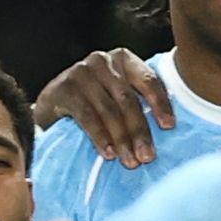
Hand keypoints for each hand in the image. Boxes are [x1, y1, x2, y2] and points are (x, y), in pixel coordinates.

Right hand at [37, 47, 172, 167]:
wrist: (52, 104)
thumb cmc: (94, 102)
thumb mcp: (118, 95)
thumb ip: (139, 101)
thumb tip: (167, 130)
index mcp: (124, 59)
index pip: (148, 80)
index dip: (160, 104)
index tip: (169, 127)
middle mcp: (103, 61)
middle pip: (127, 99)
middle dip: (139, 131)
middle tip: (147, 157)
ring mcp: (81, 72)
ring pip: (108, 110)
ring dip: (121, 139)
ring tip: (129, 161)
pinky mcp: (64, 88)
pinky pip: (87, 116)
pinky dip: (100, 137)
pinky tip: (108, 154)